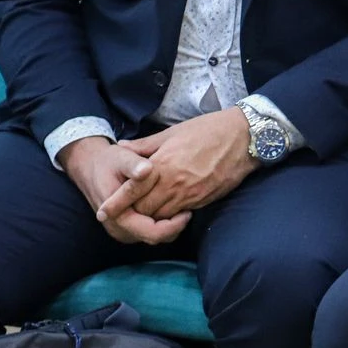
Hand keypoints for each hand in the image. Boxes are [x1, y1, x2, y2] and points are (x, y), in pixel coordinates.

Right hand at [59, 136, 190, 244]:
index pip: (152, 233)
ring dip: (170, 225)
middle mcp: (120, 229)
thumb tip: (146, 169)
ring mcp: (123, 230)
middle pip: (156, 238)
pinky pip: (150, 230)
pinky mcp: (128, 226)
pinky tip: (172, 207)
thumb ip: (134, 165)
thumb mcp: (122, 158)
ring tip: (183, 207)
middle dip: (174, 226)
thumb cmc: (109, 161)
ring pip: (155, 236)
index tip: (188, 211)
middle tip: (190, 209)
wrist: (90, 165)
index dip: (173, 225)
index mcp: (118, 218)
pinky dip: (163, 222)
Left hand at [109, 109, 256, 220]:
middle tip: (122, 215)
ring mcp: (190, 195)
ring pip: (161, 217)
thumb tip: (122, 146)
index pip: (133, 191)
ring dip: (151, 217)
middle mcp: (174, 184)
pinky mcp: (203, 200)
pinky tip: (166, 211)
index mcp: (163, 165)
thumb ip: (145, 145)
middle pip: (144, 210)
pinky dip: (170, 217)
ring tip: (142, 216)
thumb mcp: (173, 132)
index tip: (103, 213)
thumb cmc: (208, 130)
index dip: (117, 204)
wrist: (244, 138)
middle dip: (132, 214)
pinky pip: (180, 215)